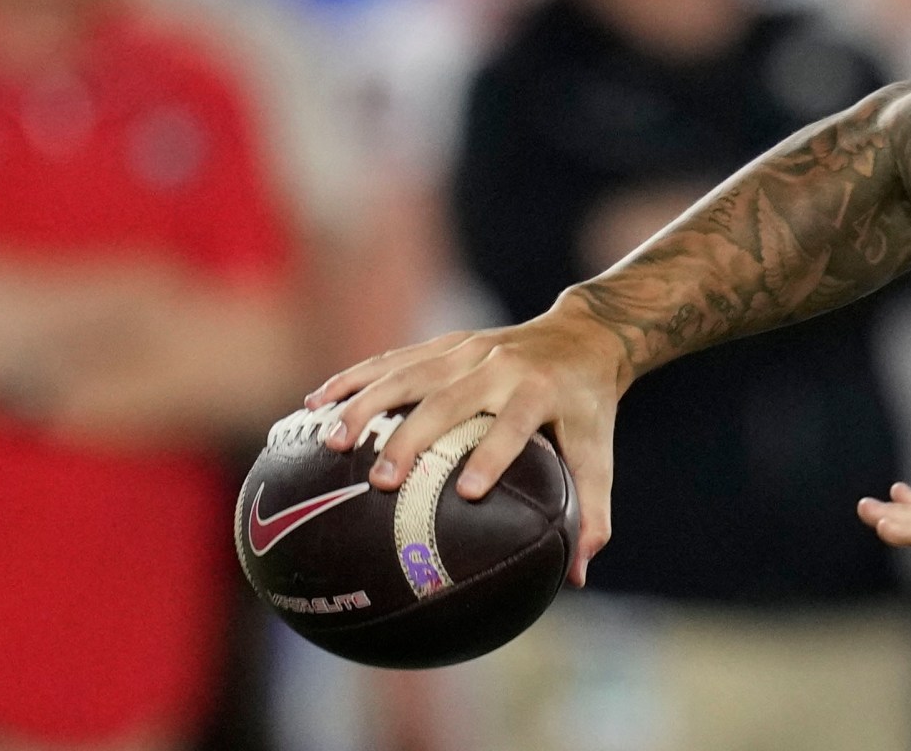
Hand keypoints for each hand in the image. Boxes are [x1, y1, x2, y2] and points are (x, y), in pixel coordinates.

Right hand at [305, 300, 628, 586]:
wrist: (583, 335)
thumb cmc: (587, 408)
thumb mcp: (597, 452)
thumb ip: (591, 511)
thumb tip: (577, 576)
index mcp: (541, 391)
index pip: (516, 424)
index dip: (493, 454)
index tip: (468, 492)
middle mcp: (502, 365)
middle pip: (450, 399)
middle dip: (413, 437)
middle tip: (381, 481)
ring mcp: (469, 349)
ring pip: (410, 374)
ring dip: (367, 404)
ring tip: (331, 443)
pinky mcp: (447, 343)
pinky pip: (392, 359)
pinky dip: (352, 378)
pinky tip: (314, 404)